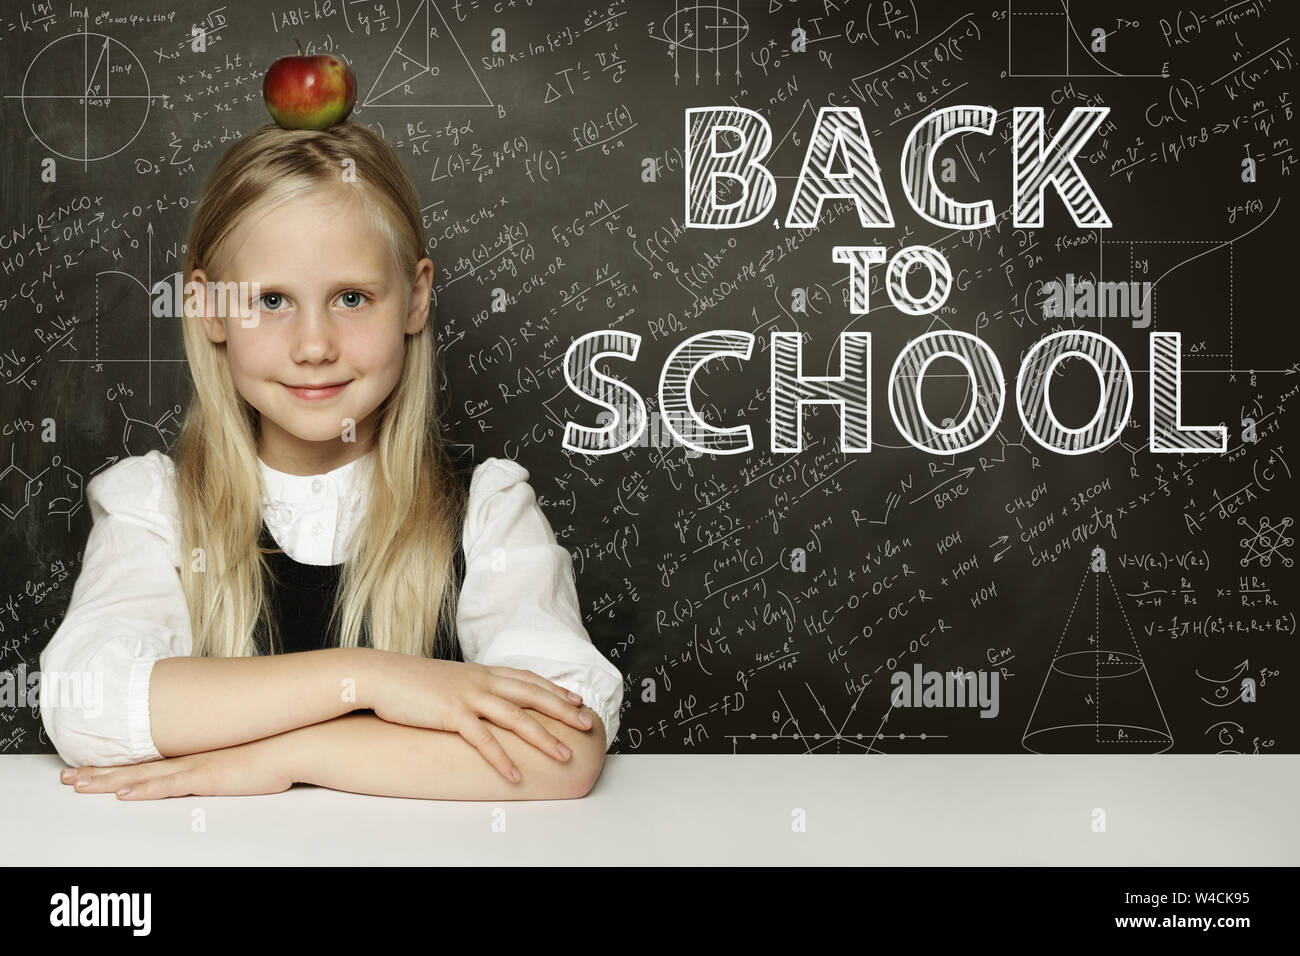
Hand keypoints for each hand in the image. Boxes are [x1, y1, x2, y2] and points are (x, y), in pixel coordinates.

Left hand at [57, 736, 293, 799]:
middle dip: (98, 773)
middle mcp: (189, 758)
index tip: (88, 768)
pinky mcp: (208, 777)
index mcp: (194, 754)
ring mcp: (196, 766)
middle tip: (66, 778)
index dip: (115, 765)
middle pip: (135, 767)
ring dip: (108, 781)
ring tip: (78, 785)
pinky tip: (122, 794)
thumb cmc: (274, 749)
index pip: (146, 761)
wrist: (296, 742)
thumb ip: (222, 757)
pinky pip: (169, 786)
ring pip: (142, 775)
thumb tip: (215, 760)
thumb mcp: (241, 753)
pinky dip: (143, 789)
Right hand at [367, 655, 595, 782]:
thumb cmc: (411, 682)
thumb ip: (471, 688)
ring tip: (564, 755)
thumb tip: (485, 701)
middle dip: (563, 710)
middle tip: (586, 725)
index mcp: (482, 672)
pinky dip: (502, 759)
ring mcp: (468, 696)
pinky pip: (483, 740)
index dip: (555, 689)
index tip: (577, 700)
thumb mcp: (449, 680)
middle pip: (532, 695)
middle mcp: (481, 681)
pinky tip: (516, 776)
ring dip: (543, 738)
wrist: (379, 675)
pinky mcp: (451, 714)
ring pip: (516, 718)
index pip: (528, 679)